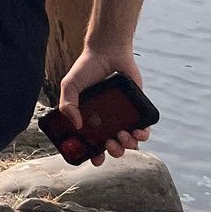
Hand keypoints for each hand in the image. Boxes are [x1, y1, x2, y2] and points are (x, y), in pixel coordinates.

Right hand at [59, 45, 148, 164]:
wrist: (107, 52)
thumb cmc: (86, 68)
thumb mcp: (69, 85)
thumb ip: (67, 104)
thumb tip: (76, 125)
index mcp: (89, 118)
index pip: (91, 142)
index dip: (93, 154)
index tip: (95, 159)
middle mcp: (106, 120)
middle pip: (111, 145)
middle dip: (113, 151)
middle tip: (110, 144)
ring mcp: (122, 116)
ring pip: (128, 141)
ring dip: (127, 145)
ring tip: (123, 136)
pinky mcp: (137, 110)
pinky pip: (143, 129)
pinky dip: (143, 135)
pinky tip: (139, 133)